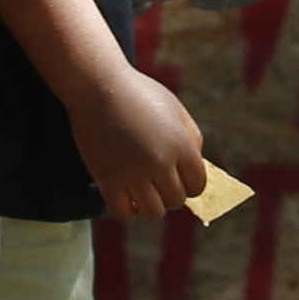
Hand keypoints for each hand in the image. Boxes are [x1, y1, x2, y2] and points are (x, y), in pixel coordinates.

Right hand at [66, 67, 205, 220]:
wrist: (99, 86)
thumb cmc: (139, 94)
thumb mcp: (176, 109)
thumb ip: (191, 139)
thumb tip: (198, 169)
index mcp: (181, 145)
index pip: (197, 185)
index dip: (191, 186)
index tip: (180, 181)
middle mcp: (160, 162)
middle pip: (176, 200)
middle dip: (170, 194)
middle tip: (158, 183)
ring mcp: (133, 173)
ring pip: (153, 212)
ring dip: (151, 205)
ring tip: (143, 192)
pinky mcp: (107, 179)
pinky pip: (124, 213)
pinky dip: (128, 210)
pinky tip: (126, 197)